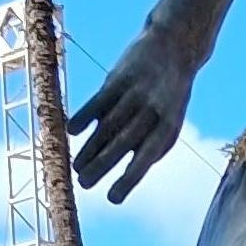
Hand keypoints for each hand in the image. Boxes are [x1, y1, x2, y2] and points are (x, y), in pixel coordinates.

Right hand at [68, 27, 195, 203]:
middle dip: (101, 166)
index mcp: (167, 126)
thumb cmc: (169, 96)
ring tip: (76, 167)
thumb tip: (126, 176)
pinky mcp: (119, 77)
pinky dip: (83, 117)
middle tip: (83, 185)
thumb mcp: (170, 121)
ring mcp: (135, 92)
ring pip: (106, 125)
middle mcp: (152, 110)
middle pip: (122, 144)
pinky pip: (98, 101)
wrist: (174, 46)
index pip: (146, 158)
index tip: (112, 199)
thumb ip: (150, 146)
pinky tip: (71, 133)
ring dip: (89, 148)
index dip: (129, 179)